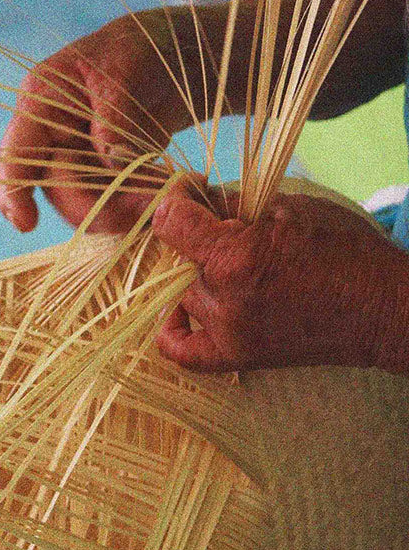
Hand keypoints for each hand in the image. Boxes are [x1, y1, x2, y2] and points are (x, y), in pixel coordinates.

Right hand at [0, 8, 203, 236]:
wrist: (171, 58)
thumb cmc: (139, 48)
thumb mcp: (126, 68)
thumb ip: (114, 114)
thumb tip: (110, 159)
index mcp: (42, 102)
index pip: (16, 154)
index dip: (14, 192)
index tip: (26, 225)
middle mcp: (52, 137)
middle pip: (54, 190)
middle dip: (92, 206)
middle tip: (143, 207)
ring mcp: (76, 160)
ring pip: (83, 205)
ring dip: (119, 212)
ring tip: (162, 195)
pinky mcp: (103, 176)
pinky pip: (110, 205)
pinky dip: (135, 206)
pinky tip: (162, 191)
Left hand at [151, 177, 404, 373]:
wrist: (377, 308)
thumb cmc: (343, 251)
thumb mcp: (291, 208)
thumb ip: (234, 204)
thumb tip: (195, 195)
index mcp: (235, 258)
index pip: (171, 223)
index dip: (175, 199)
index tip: (188, 191)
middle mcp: (223, 302)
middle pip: (176, 260)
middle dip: (192, 236)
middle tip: (219, 225)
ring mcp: (227, 335)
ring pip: (180, 296)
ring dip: (194, 274)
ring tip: (223, 261)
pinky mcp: (236, 358)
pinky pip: (182, 352)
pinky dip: (172, 331)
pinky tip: (180, 311)